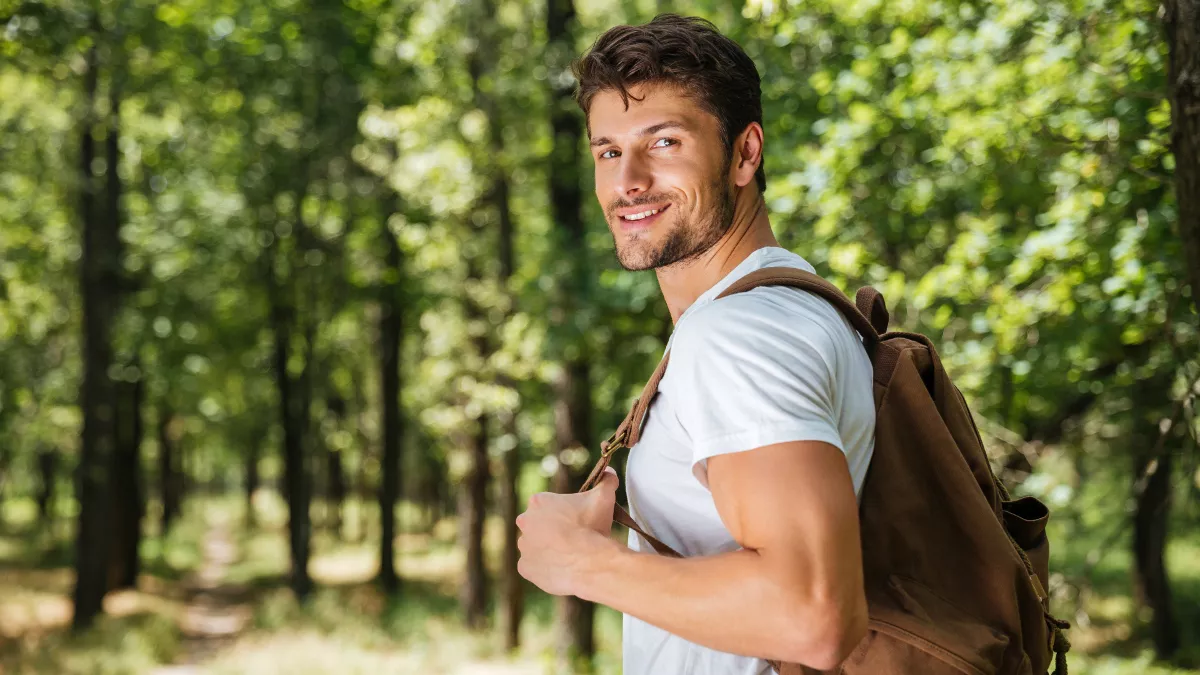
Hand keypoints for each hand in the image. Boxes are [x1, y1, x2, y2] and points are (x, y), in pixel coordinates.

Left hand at [516, 466, 620, 596]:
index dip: (564, 512)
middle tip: (573, 537)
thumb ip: (606, 482)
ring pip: (535, 546)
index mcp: (538, 502)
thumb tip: (610, 472)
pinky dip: (544, 568)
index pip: (548, 504)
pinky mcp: (524, 567)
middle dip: (552, 529)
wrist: (588, 562)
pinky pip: (533, 567)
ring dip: (547, 548)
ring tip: (569, 555)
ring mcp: (523, 546)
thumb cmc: (592, 527)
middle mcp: (525, 521)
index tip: (576, 520)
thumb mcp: (603, 498)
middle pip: (538, 524)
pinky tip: (561, 567)